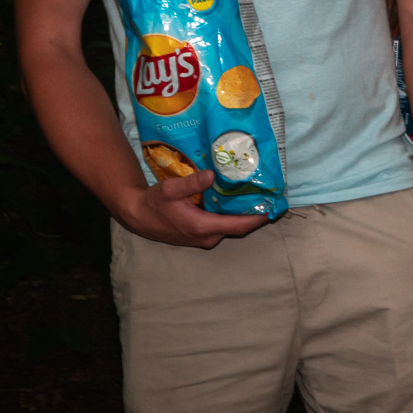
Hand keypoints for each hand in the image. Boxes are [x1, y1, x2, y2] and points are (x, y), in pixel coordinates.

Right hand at [114, 169, 268, 248]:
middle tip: (267, 195)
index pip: (239, 225)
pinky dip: (230, 216)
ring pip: (230, 227)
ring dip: (241, 214)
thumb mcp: (170, 189)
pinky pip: (221, 226)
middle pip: (238, 227)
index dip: (258, 217)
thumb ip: (192, 183)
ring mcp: (204, 238)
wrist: (139, 217)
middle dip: (254, 213)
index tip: (274, 207)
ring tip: (255, 195)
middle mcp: (207, 236)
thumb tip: (213, 174)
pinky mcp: (200, 235)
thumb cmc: (154, 203)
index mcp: (202, 226)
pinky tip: (234, 200)